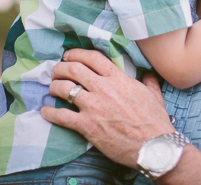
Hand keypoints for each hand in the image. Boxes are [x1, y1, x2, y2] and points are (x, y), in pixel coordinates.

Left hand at [41, 49, 174, 167]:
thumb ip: (148, 81)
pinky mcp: (87, 126)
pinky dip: (50, 113)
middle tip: (56, 71)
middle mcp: (103, 89)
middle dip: (61, 68)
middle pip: (74, 69)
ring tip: (52, 88)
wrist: (153, 147)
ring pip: (64, 89)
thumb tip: (149, 73)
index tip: (68, 55)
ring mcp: (93, 107)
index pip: (92, 58)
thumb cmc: (155, 122)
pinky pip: (61, 116)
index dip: (76, 53)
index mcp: (118, 79)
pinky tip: (45, 111)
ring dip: (54, 86)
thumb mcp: (154, 95)